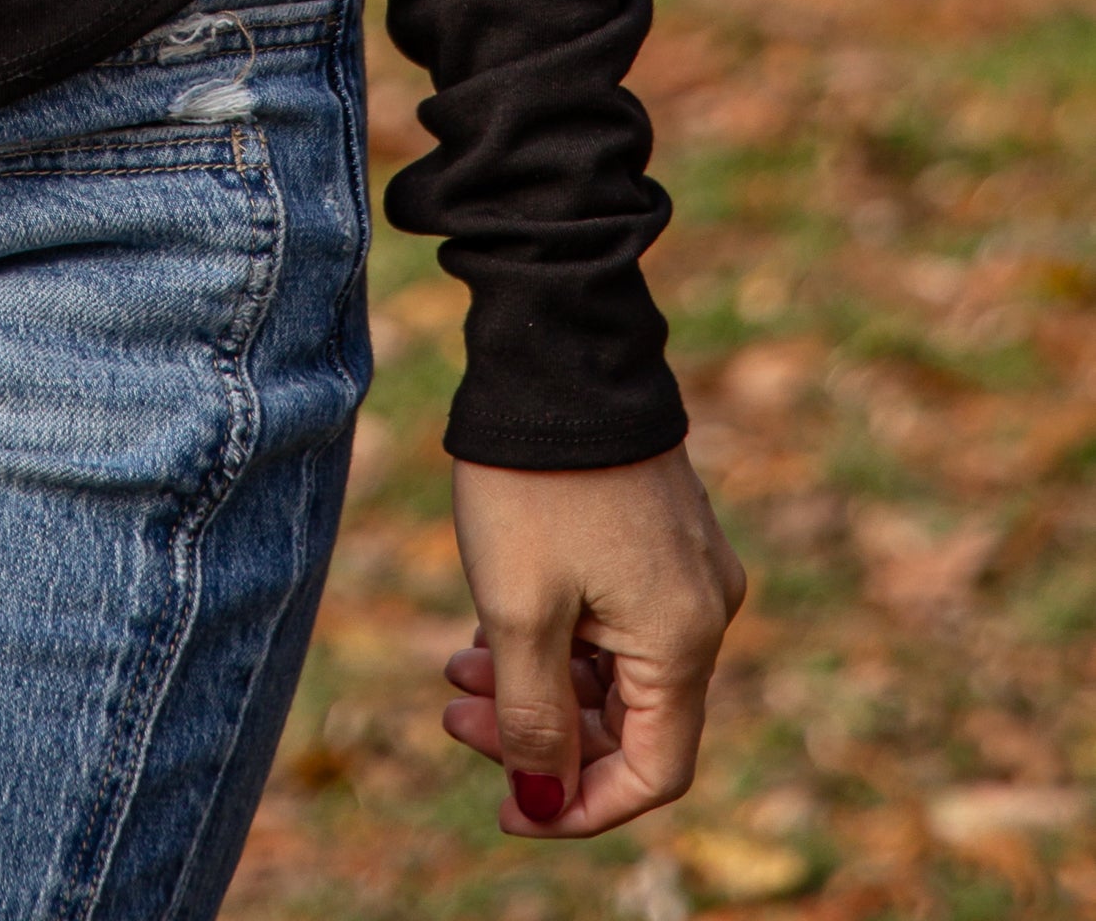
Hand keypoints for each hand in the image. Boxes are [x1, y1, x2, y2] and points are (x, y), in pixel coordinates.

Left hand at [444, 446, 745, 838]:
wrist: (555, 348)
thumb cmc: (535, 484)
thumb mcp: (517, 610)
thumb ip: (532, 719)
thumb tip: (546, 800)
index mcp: (682, 640)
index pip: (654, 773)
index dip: (581, 805)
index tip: (509, 808)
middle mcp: (702, 610)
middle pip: (629, 722)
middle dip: (541, 735)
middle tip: (454, 717)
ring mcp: (685, 568)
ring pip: (614, 668)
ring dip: (538, 683)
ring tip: (456, 670)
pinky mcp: (659, 533)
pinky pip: (614, 619)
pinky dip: (558, 637)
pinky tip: (491, 624)